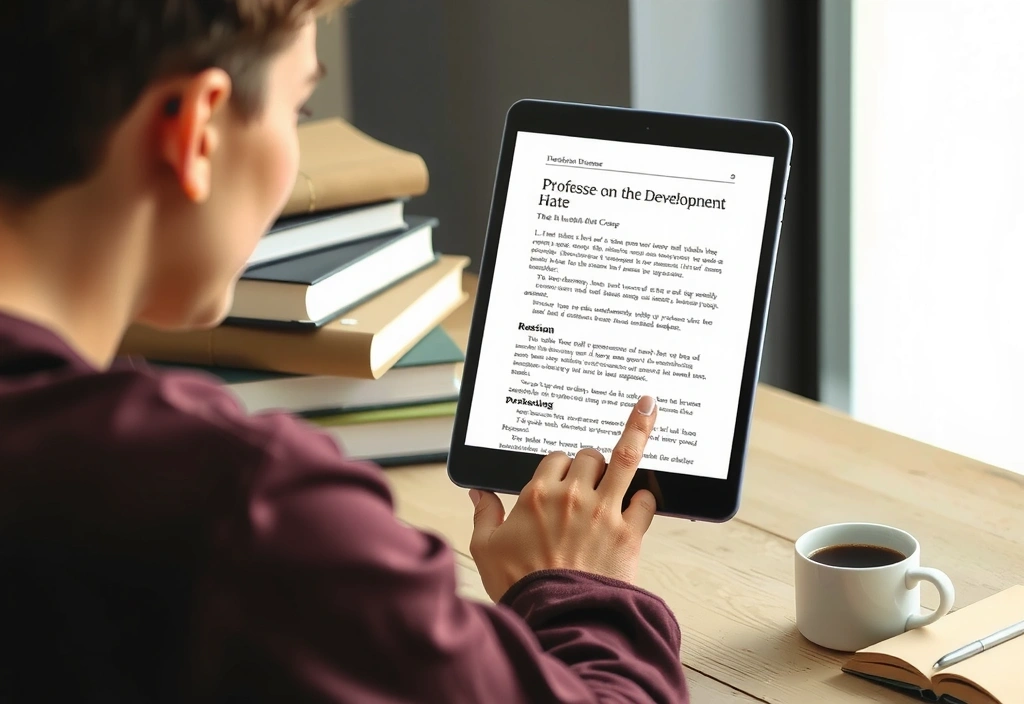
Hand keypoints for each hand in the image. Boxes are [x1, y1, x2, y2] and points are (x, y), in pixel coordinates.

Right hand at [469, 395, 658, 601]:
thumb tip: (478, 494)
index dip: (558, 465)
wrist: (556, 618)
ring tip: (648, 411)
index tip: (560, 475)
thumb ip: (484, 515)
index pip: (554, 458)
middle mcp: (572, 496)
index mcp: (537, 495)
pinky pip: (645, 500)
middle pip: (588, 456)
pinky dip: (645, 498)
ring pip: (624, 461)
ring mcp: (604, 513)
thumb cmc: (520, 586)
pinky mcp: (629, 533)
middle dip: (590, 461)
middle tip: (592, 474)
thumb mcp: (485, 549)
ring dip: (635, 437)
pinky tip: (641, 501)